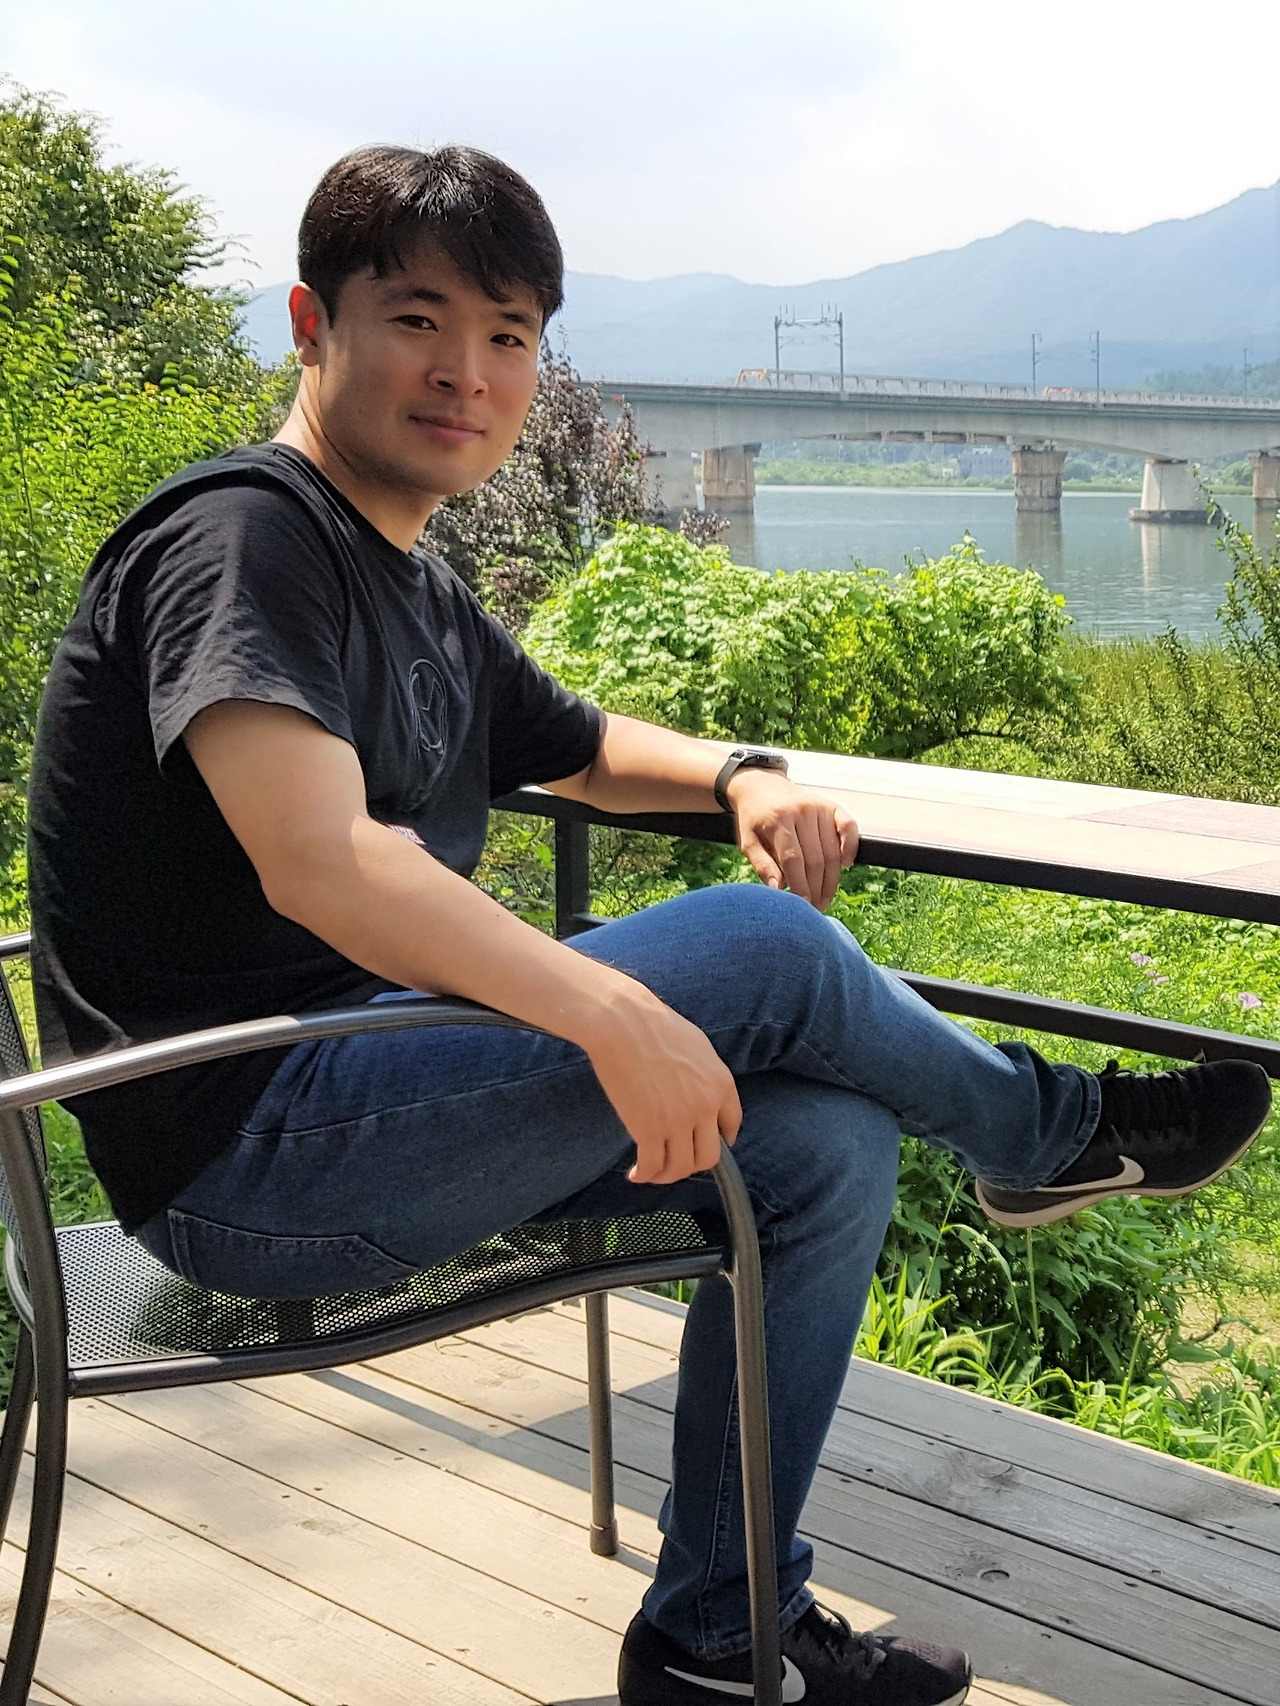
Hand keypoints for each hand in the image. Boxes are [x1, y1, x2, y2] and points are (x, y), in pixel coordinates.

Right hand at [579, 983, 741, 1184]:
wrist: (623, 1023)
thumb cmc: (654, 1026)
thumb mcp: (697, 1046)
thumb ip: (705, 1075)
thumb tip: (702, 1091)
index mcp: (721, 1084)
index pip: (732, 1126)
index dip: (720, 1141)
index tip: (706, 1145)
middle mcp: (706, 1107)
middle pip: (708, 1156)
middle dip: (692, 1164)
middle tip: (675, 1161)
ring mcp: (678, 1121)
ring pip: (681, 1167)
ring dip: (667, 1175)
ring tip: (653, 1171)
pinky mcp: (649, 1130)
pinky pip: (653, 1165)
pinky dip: (644, 1175)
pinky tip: (636, 1173)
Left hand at [727, 770, 859, 909]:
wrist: (761, 786)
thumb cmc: (754, 820)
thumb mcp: (748, 842)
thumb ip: (761, 865)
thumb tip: (776, 889)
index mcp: (777, 820)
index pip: (793, 860)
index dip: (800, 886)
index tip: (802, 908)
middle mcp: (801, 811)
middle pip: (815, 859)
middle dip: (817, 889)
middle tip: (815, 909)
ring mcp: (818, 807)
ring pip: (832, 850)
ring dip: (831, 878)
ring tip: (825, 898)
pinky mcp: (831, 806)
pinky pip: (849, 827)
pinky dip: (850, 847)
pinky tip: (845, 865)